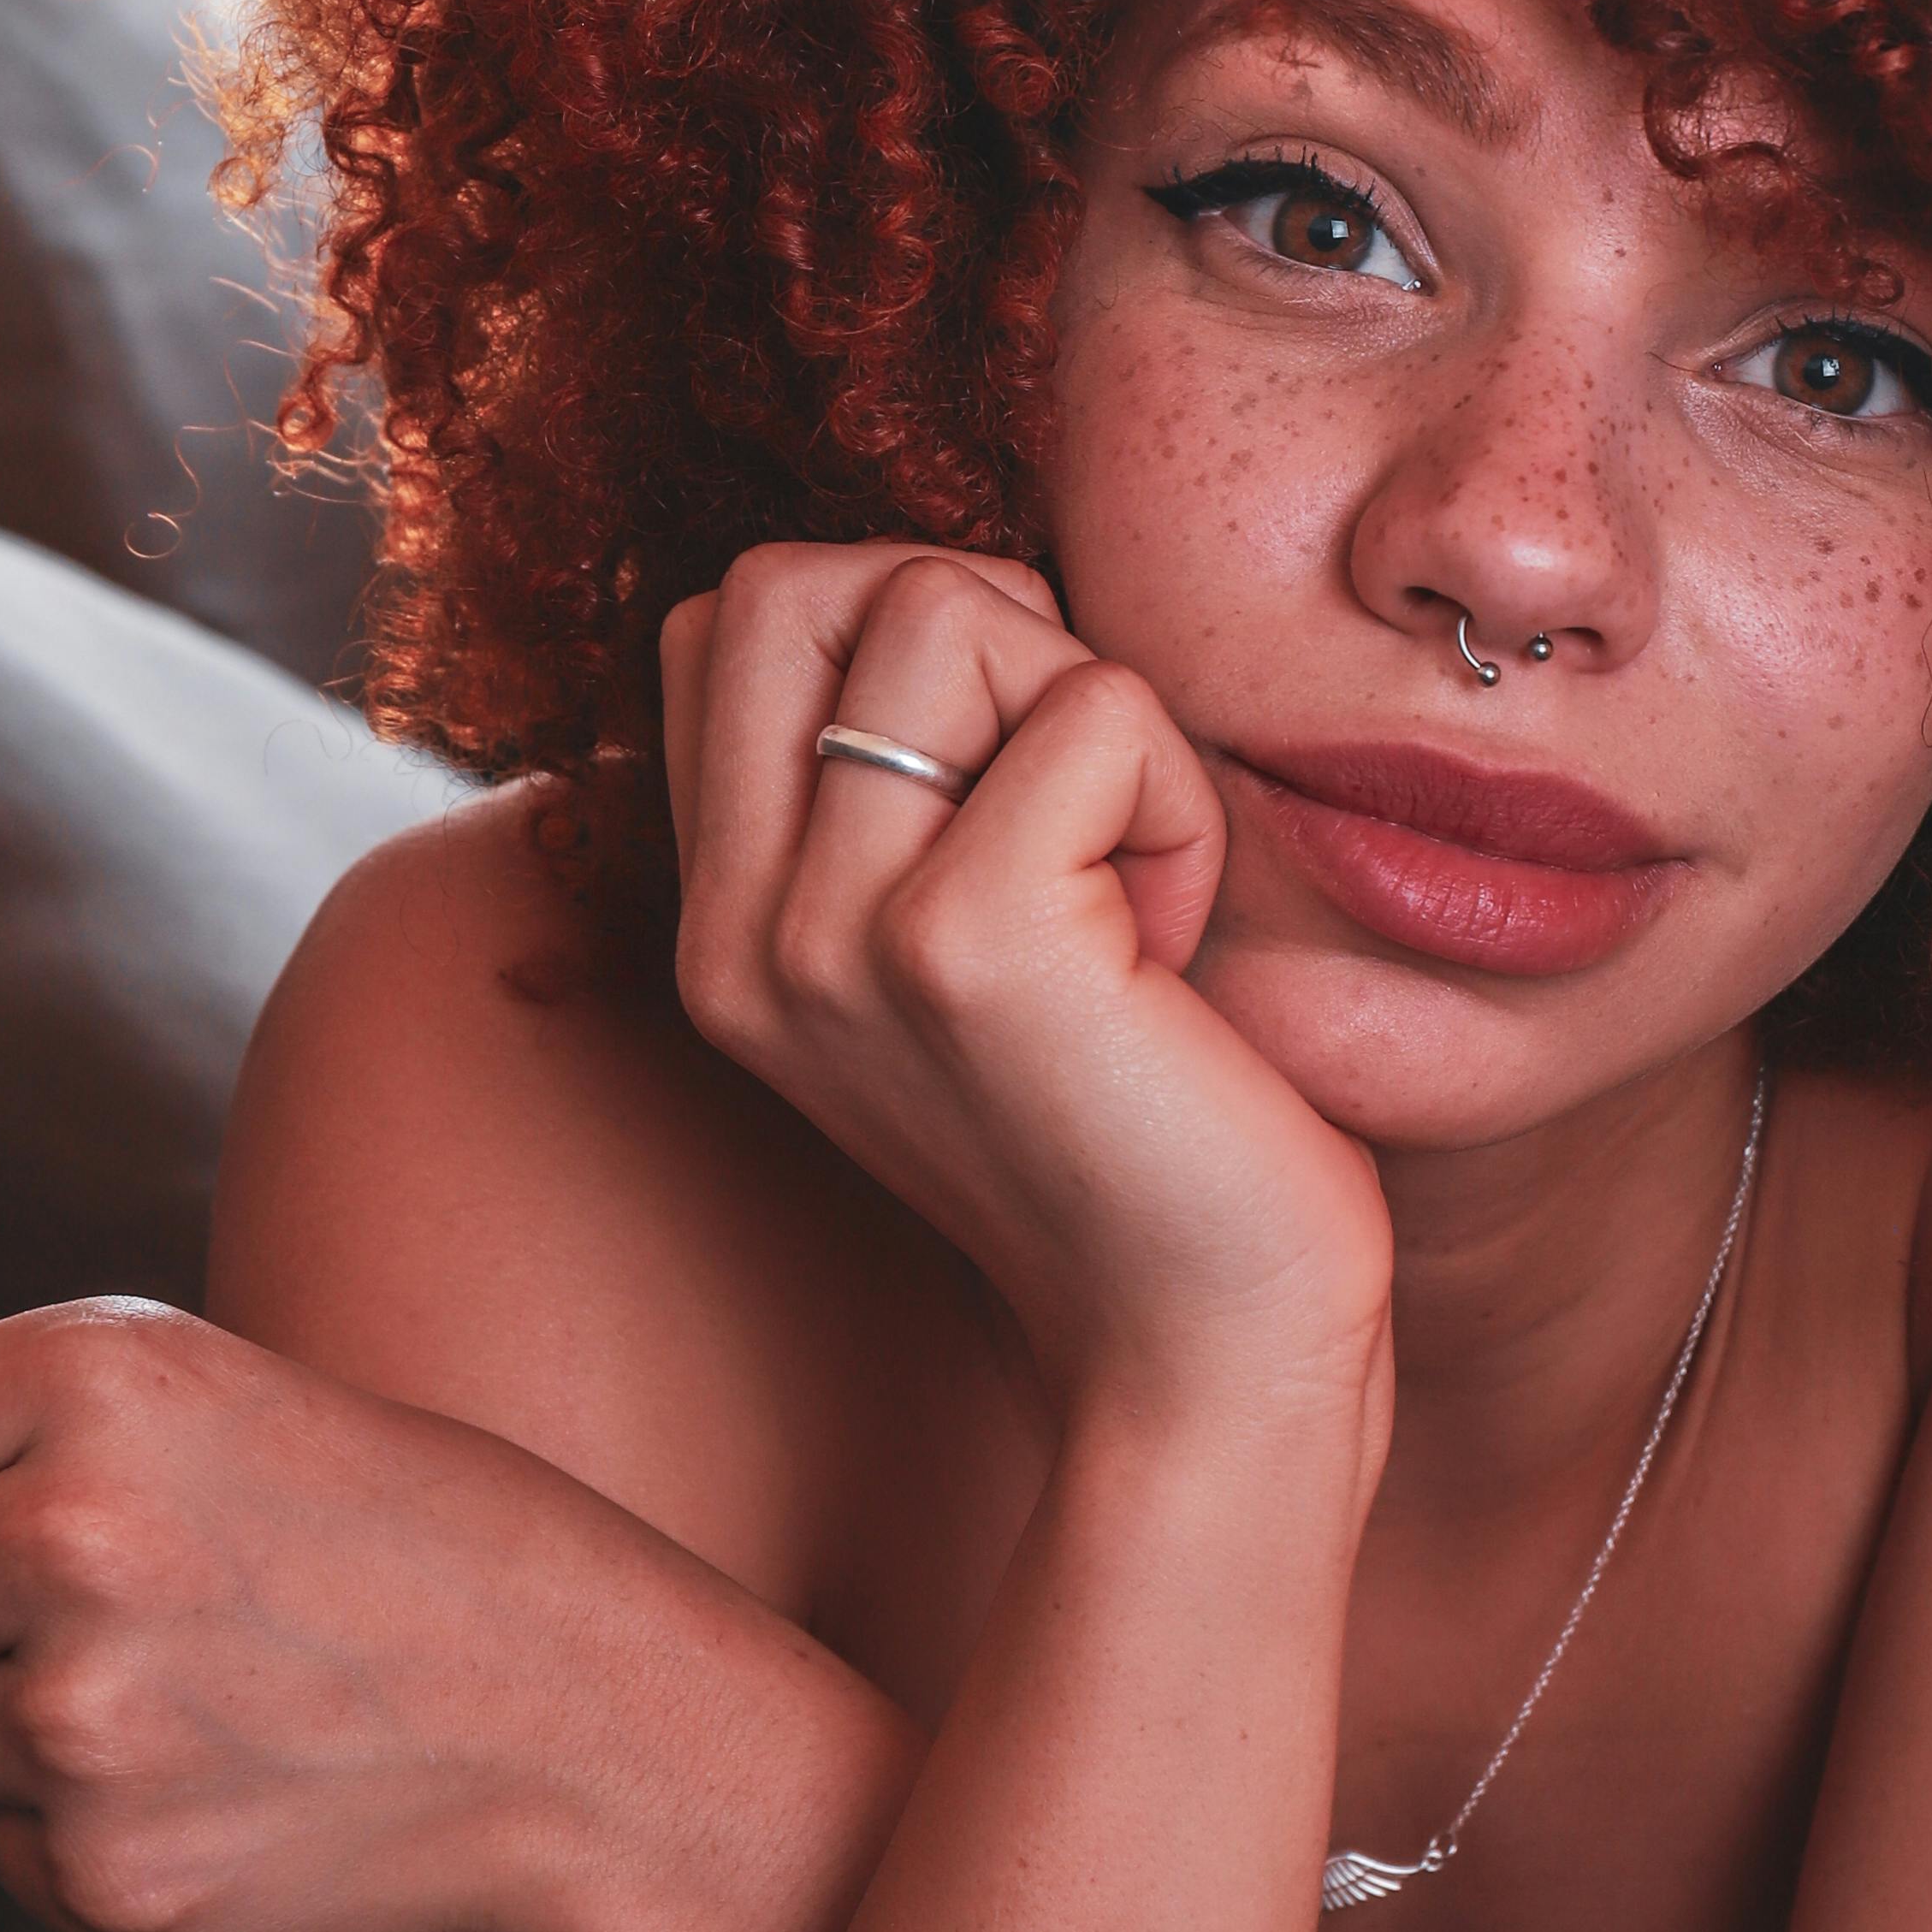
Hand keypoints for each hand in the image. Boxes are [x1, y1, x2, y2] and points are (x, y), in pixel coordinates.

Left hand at [0, 1299, 848, 1931]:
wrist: (594, 1728)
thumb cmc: (405, 1530)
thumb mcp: (213, 1390)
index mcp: (101, 1387)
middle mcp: (77, 1546)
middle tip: (47, 1609)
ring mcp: (89, 1734)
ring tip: (178, 1686)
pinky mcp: (113, 1885)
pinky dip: (70, 1826)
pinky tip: (217, 1776)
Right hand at [661, 546, 1393, 1432]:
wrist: (1207, 1353)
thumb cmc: (1144, 1123)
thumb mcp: (968, 945)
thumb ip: (901, 787)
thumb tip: (954, 584)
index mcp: (725, 932)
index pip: (742, 621)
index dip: (913, 633)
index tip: (1018, 784)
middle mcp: (742, 935)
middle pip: (797, 578)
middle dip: (980, 623)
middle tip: (1078, 794)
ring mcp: (831, 938)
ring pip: (944, 605)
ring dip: (1093, 710)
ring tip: (1128, 886)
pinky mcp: (966, 943)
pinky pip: (1096, 708)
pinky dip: (1177, 799)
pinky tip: (1173, 952)